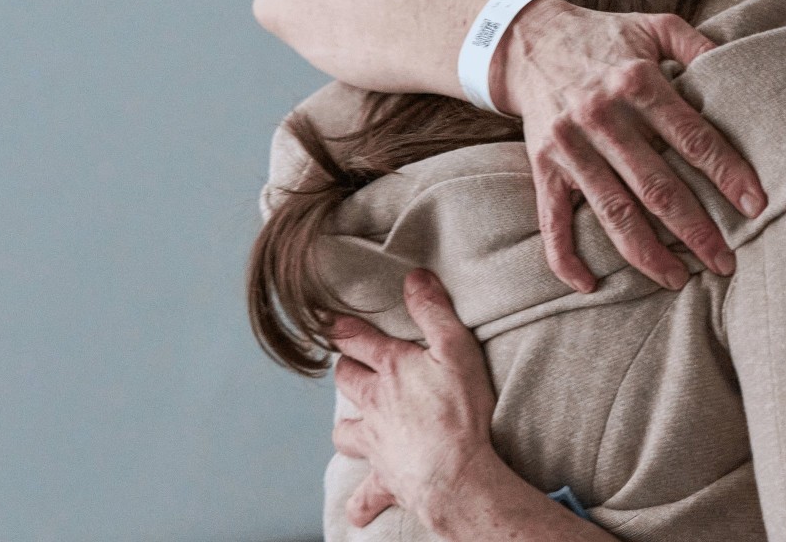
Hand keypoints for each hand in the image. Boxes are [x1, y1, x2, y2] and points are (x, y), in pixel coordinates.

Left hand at [330, 269, 499, 528]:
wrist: (455, 476)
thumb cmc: (460, 412)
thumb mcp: (455, 349)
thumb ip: (434, 311)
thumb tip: (414, 276)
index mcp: (391, 370)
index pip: (356, 339)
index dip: (340, 326)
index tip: (325, 318)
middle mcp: (375, 405)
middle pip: (346, 381)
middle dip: (347, 370)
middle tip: (353, 365)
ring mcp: (377, 443)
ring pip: (346, 432)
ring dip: (348, 426)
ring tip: (355, 426)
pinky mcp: (386, 478)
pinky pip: (365, 495)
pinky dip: (361, 502)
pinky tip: (358, 510)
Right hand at [493, 0, 764, 292]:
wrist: (525, 40)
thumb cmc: (604, 38)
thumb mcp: (654, 26)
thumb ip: (698, 45)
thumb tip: (746, 66)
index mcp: (636, 82)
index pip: (693, 138)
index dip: (728, 174)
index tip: (756, 207)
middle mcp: (601, 117)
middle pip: (657, 186)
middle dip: (696, 230)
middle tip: (726, 262)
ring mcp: (568, 146)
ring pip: (613, 211)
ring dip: (648, 252)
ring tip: (679, 279)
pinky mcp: (541, 166)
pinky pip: (551, 220)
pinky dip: (566, 257)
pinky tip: (590, 286)